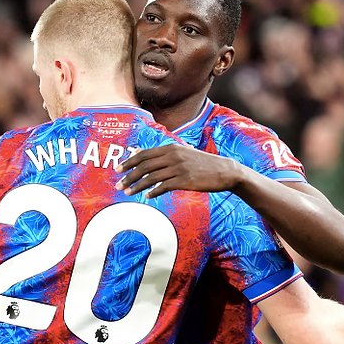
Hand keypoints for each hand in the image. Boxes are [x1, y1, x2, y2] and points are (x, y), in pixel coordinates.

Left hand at [115, 144, 242, 197]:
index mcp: (171, 148)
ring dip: (137, 186)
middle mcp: (173, 156)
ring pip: (151, 177)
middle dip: (128, 175)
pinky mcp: (185, 180)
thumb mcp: (183, 154)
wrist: (225, 171)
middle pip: (144, 166)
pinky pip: (164, 186)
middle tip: (118, 185)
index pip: (144, 154)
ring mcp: (179, 168)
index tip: (118, 170)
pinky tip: (147, 196)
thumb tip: (142, 156)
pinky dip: (153, 191)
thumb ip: (164, 155)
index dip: (128, 162)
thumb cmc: (202, 164)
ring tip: (128, 192)